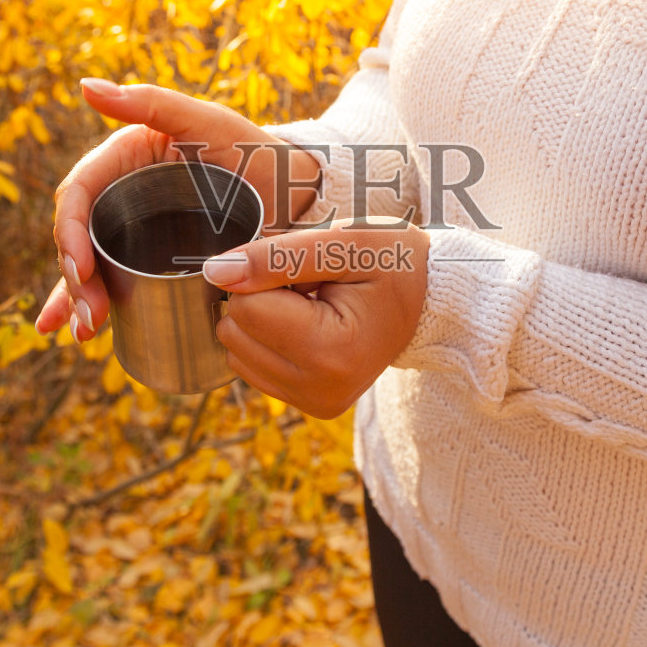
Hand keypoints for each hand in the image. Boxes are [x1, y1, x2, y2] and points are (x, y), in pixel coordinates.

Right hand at [35, 78, 321, 339]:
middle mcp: (127, 193)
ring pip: (92, 263)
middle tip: (91, 315)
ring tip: (88, 331)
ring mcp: (141, 228)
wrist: (304, 200)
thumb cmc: (260, 154)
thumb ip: (153, 103)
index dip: (71, 233)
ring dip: (77, 298)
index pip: (81, 195)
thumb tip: (85, 88)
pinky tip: (83, 334)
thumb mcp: (210, 125)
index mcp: (127, 158)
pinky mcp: (157, 258)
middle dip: (75, 278)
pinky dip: (93, 306)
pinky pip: (115, 282)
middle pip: (82, 236)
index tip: (82, 268)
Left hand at [202, 218, 428, 418]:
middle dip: (262, 298)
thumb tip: (216, 273)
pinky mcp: (307, 404)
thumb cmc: (394, 262)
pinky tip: (309, 325)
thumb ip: (276, 256)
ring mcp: (313, 402)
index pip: (245, 307)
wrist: (430, 298)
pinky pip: (249, 364)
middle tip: (313, 288)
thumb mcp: (343, 242)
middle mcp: (320, 390)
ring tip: (314, 306)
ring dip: (263, 318)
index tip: (310, 272)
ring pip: (235, 349)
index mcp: (332, 353)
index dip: (266, 274)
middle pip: (234, 330)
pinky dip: (269, 338)